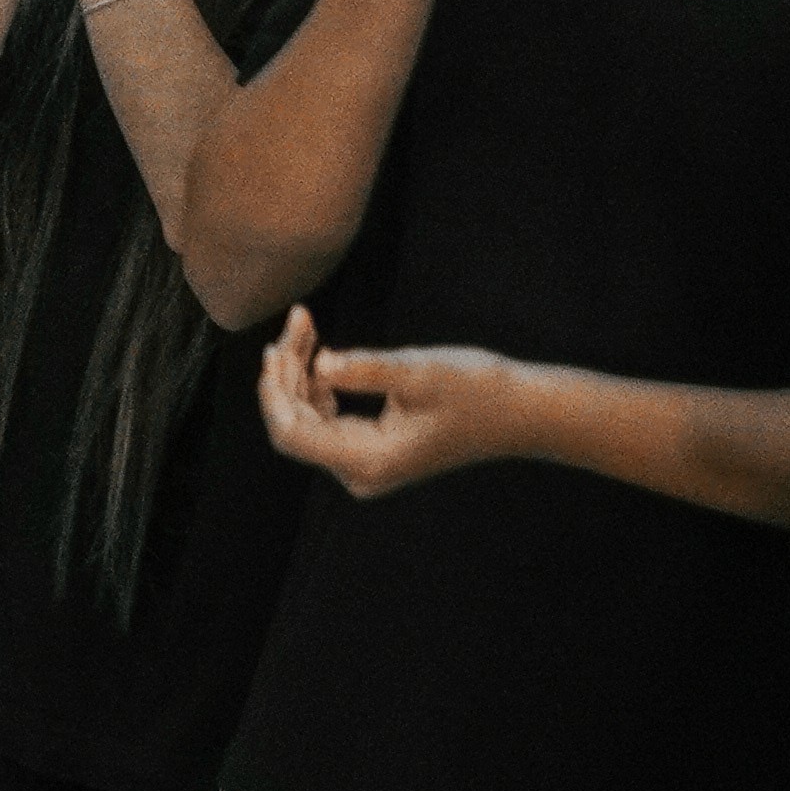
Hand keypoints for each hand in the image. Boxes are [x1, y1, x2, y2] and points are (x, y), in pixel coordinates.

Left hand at [260, 310, 525, 498]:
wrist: (517, 412)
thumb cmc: (473, 389)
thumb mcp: (418, 372)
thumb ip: (367, 369)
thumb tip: (320, 363)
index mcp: (367, 461)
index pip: (291, 433)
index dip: (272, 390)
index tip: (275, 345)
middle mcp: (359, 472)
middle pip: (294, 423)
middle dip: (286, 371)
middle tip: (298, 318)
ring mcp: (364, 464)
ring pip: (305, 417)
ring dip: (298, 371)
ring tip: (305, 323)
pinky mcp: (371, 449)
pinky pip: (324, 417)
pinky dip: (316, 382)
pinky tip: (318, 350)